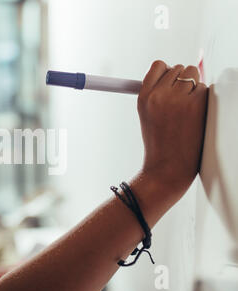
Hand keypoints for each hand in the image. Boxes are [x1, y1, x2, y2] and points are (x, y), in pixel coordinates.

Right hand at [137, 60, 207, 192]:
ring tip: (188, 107)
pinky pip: (204, 88)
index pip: (159, 65)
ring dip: (194, 86)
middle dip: (182, 80)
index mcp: (144, 97)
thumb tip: (173, 73)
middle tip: (181, 100)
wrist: (168, 167)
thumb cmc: (159, 143)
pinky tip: (195, 114)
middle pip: (179, 67)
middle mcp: (159, 95)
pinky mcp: (196, 104)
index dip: (167, 72)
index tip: (171, 82)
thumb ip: (155, 93)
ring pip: (193, 74)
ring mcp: (178, 98)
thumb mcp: (146, 115)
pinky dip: (203, 98)